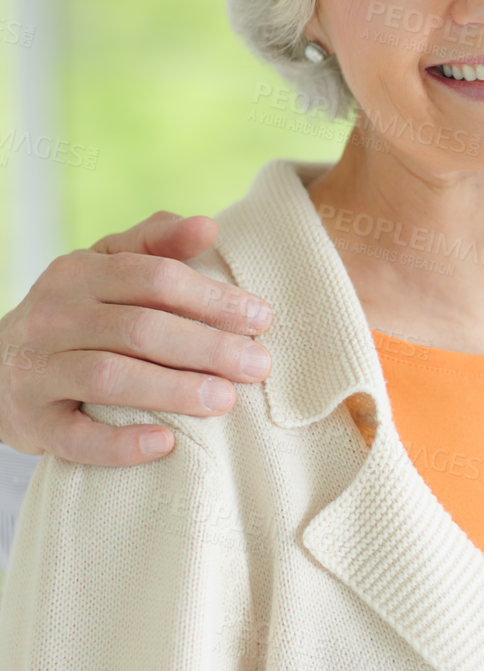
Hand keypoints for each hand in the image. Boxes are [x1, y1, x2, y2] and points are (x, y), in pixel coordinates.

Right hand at [0, 212, 272, 464]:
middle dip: (206, 347)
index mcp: (78, 273)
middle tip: (258, 365)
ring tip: (226, 400)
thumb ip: (155, 245)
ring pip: (110, 377)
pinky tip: (166, 444)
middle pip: (140, 328)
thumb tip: (208, 226)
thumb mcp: (105, 270)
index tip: (261, 319)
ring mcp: (38, 370)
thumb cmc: (76, 316)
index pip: (154, 278)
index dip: (212, 298)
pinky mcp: (34, 421)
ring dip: (173, 390)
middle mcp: (53, 316)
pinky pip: (77, 437)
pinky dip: (121, 444)